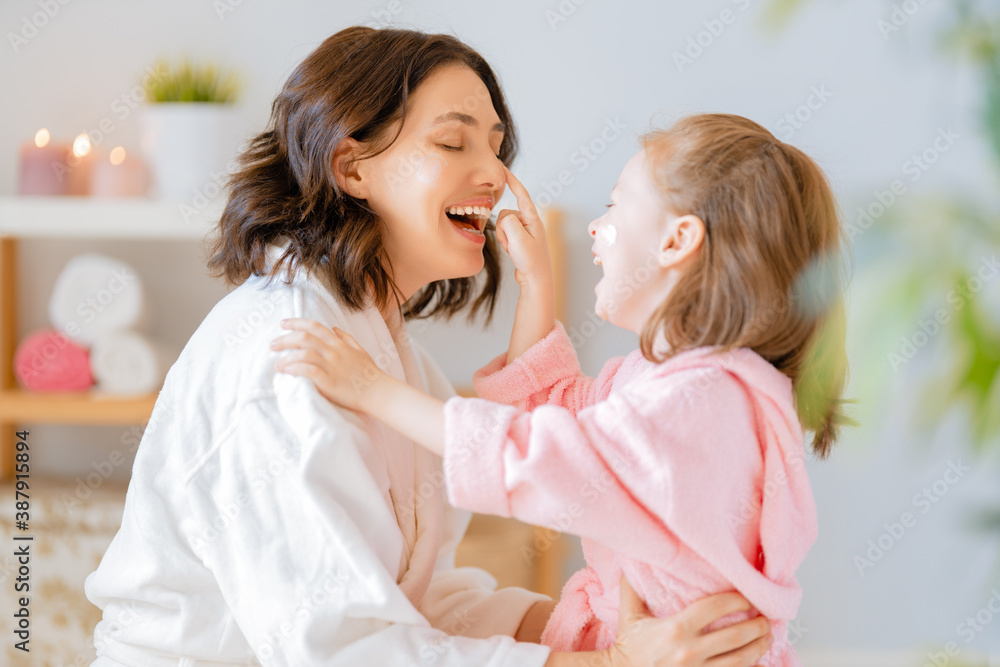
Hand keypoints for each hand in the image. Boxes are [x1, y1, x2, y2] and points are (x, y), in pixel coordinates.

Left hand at [270, 318, 388, 412]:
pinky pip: (309, 371)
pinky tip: (287, 372)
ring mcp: (332, 366)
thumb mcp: (360, 350)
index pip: (315, 327)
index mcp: (339, 344)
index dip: (297, 323)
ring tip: (277, 365)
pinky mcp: (329, 382)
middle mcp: (334, 352)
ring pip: (304, 353)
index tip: (282, 324)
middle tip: (272, 345)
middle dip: (285, 339)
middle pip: (304, 338)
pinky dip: (295, 369)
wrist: (378, 392)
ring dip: (287, 357)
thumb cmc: (369, 373)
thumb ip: (346, 338)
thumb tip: (334, 328)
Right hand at [495, 165, 552, 288]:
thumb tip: (505, 217)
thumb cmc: (530, 260)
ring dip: (504, 237)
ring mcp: (524, 230)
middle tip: (513, 244)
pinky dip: (505, 242)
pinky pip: (504, 233)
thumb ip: (508, 221)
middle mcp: (529, 221)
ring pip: (502, 224)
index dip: (511, 180)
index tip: (502, 168)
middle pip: (504, 213)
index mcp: (533, 218)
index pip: (520, 193)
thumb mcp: (518, 238)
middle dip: (503, 229)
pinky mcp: (519, 238)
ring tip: (514, 249)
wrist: (535, 281)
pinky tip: (513, 252)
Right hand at [606, 576, 771, 666]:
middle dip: (757, 625)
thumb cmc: (629, 646)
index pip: (715, 608)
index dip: (737, 599)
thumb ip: (632, 585)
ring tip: (768, 636)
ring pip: (740, 660)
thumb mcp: (629, 613)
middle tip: (767, 617)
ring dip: (759, 647)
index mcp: (675, 628)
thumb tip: (633, 555)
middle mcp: (690, 651)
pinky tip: (758, 661)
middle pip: (736, 636)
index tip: (747, 596)